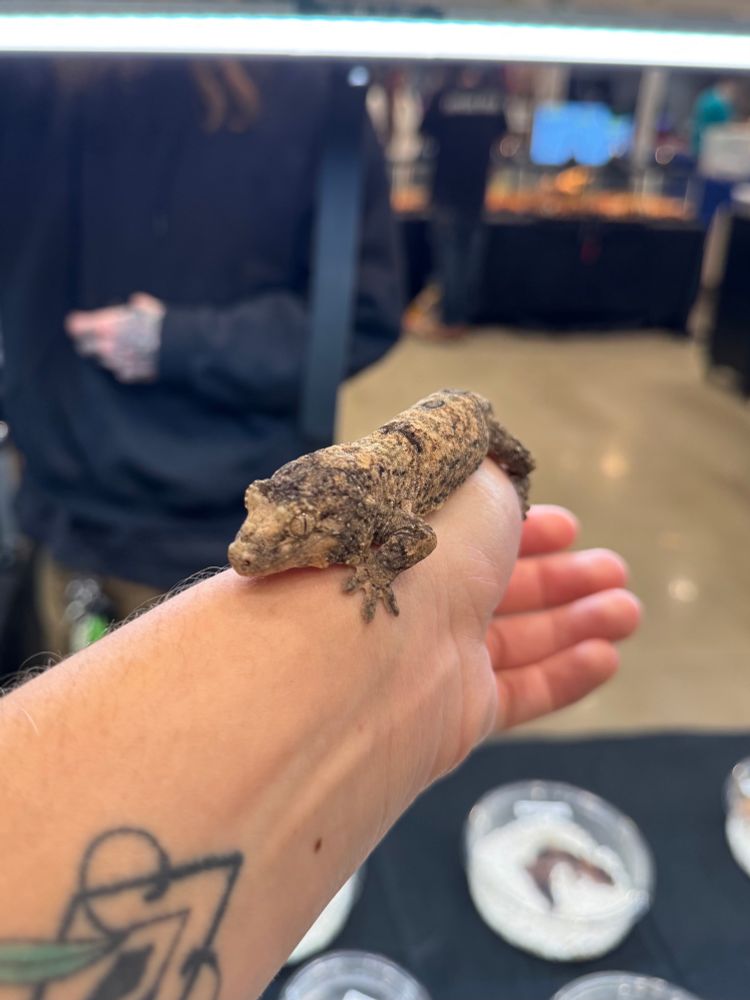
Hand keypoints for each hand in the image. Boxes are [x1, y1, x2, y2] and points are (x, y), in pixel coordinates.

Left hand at [65, 292, 164, 382]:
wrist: (181, 348)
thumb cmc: (163, 324)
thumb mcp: (144, 307)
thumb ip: (130, 309)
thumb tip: (133, 306)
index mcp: (106, 326)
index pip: (76, 328)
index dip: (78, 324)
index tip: (79, 323)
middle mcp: (107, 347)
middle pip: (83, 347)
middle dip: (88, 342)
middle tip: (98, 337)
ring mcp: (117, 363)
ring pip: (101, 360)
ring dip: (108, 353)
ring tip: (123, 346)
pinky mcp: (129, 376)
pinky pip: (118, 370)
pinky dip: (123, 365)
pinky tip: (135, 357)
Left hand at [396, 462, 640, 785]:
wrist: (375, 647)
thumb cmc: (422, 545)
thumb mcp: (468, 477)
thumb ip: (491, 475)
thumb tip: (499, 475)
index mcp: (410, 537)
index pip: (470, 535)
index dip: (523, 529)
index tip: (569, 526)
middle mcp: (417, 597)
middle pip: (498, 588)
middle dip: (562, 576)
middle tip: (613, 570)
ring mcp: (435, 658)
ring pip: (515, 640)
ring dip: (576, 622)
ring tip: (628, 611)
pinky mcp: (455, 716)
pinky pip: (518, 693)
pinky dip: (565, 676)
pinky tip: (606, 657)